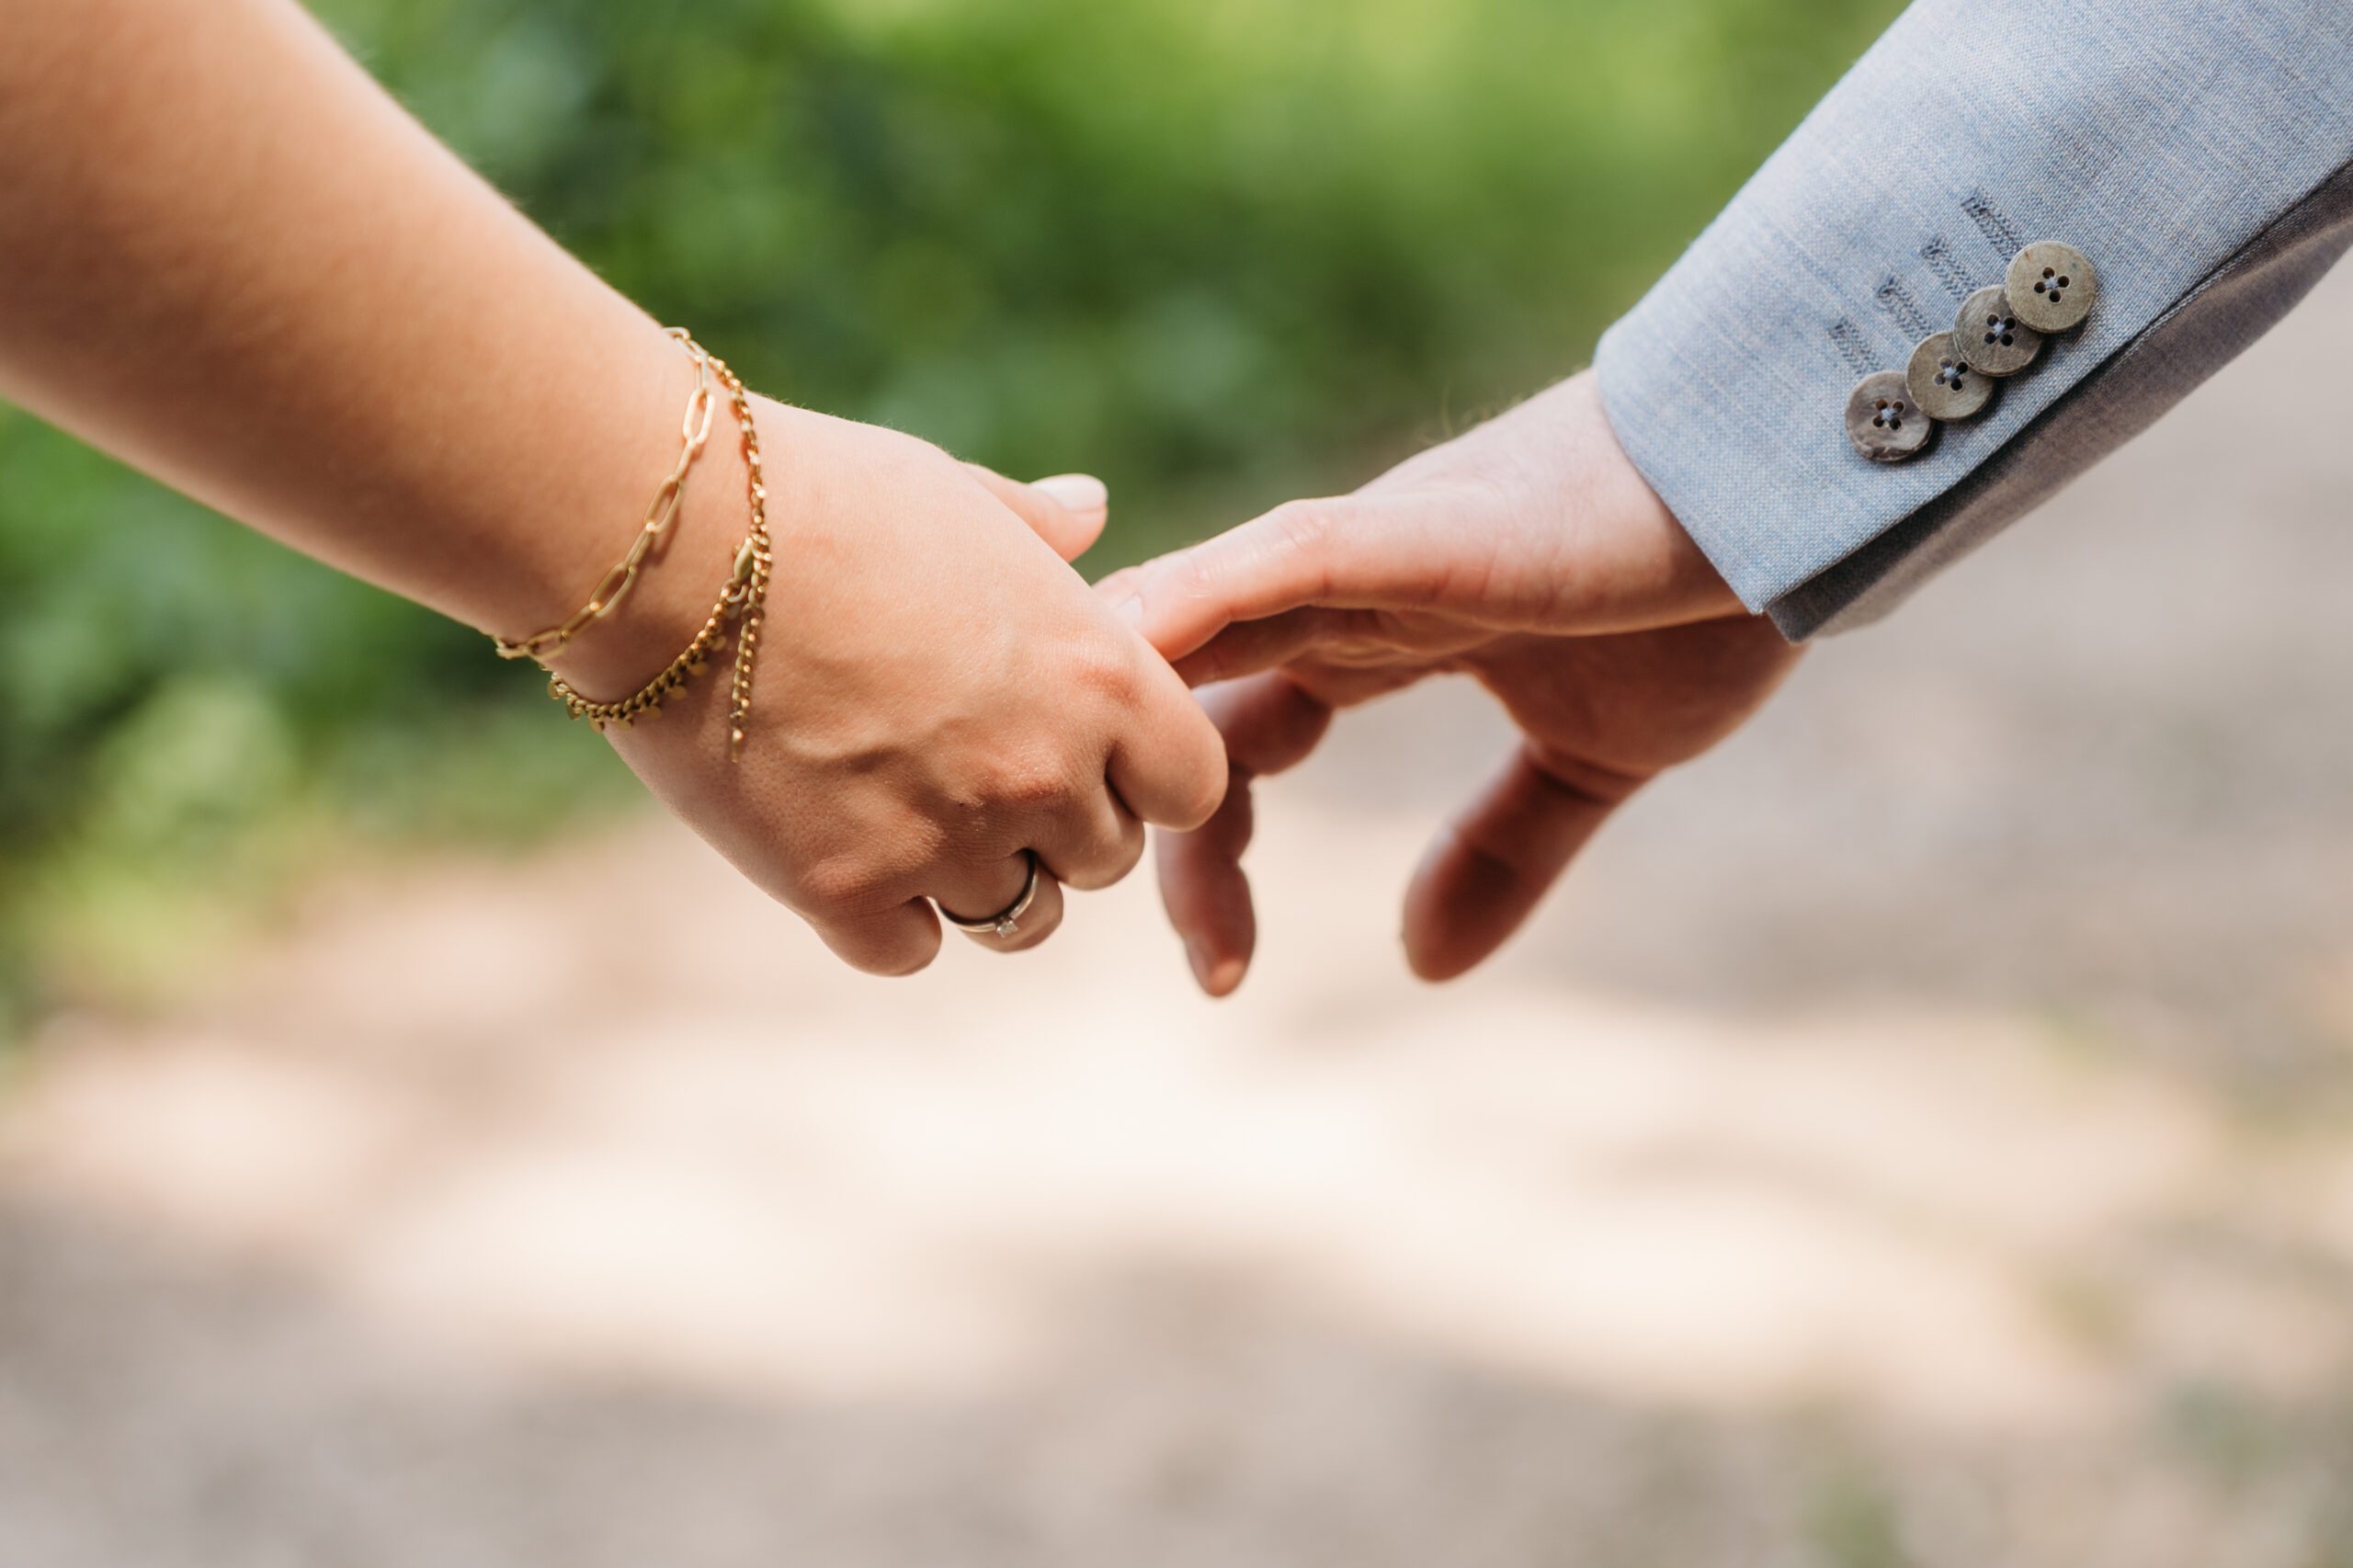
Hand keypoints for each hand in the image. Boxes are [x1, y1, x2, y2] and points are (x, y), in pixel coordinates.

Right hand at [557, 400, 1227, 974]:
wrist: (671, 542)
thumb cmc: (819, 493)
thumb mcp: (955, 495)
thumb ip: (1040, 531)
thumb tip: (1092, 509)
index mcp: (1100, 676)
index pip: (1192, 783)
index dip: (1148, 772)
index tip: (1096, 745)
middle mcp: (1042, 773)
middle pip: (1106, 857)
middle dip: (1062, 823)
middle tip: (986, 766)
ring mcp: (946, 842)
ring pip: (1021, 920)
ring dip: (987, 878)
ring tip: (920, 811)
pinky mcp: (844, 893)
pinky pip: (911, 949)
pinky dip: (890, 917)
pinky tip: (847, 846)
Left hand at [1100, 372, 1799, 991]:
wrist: (1793, 491)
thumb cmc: (1700, 597)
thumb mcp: (1588, 761)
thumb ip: (1500, 852)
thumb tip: (1423, 964)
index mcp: (1372, 638)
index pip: (1235, 749)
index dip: (1204, 857)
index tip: (1224, 973)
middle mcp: (1339, 592)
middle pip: (1186, 699)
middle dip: (1142, 809)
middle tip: (1148, 939)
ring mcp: (1365, 554)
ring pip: (1192, 616)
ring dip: (1117, 703)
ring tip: (1048, 782)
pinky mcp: (1414, 531)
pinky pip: (1277, 558)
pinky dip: (1192, 596)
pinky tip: (1121, 641)